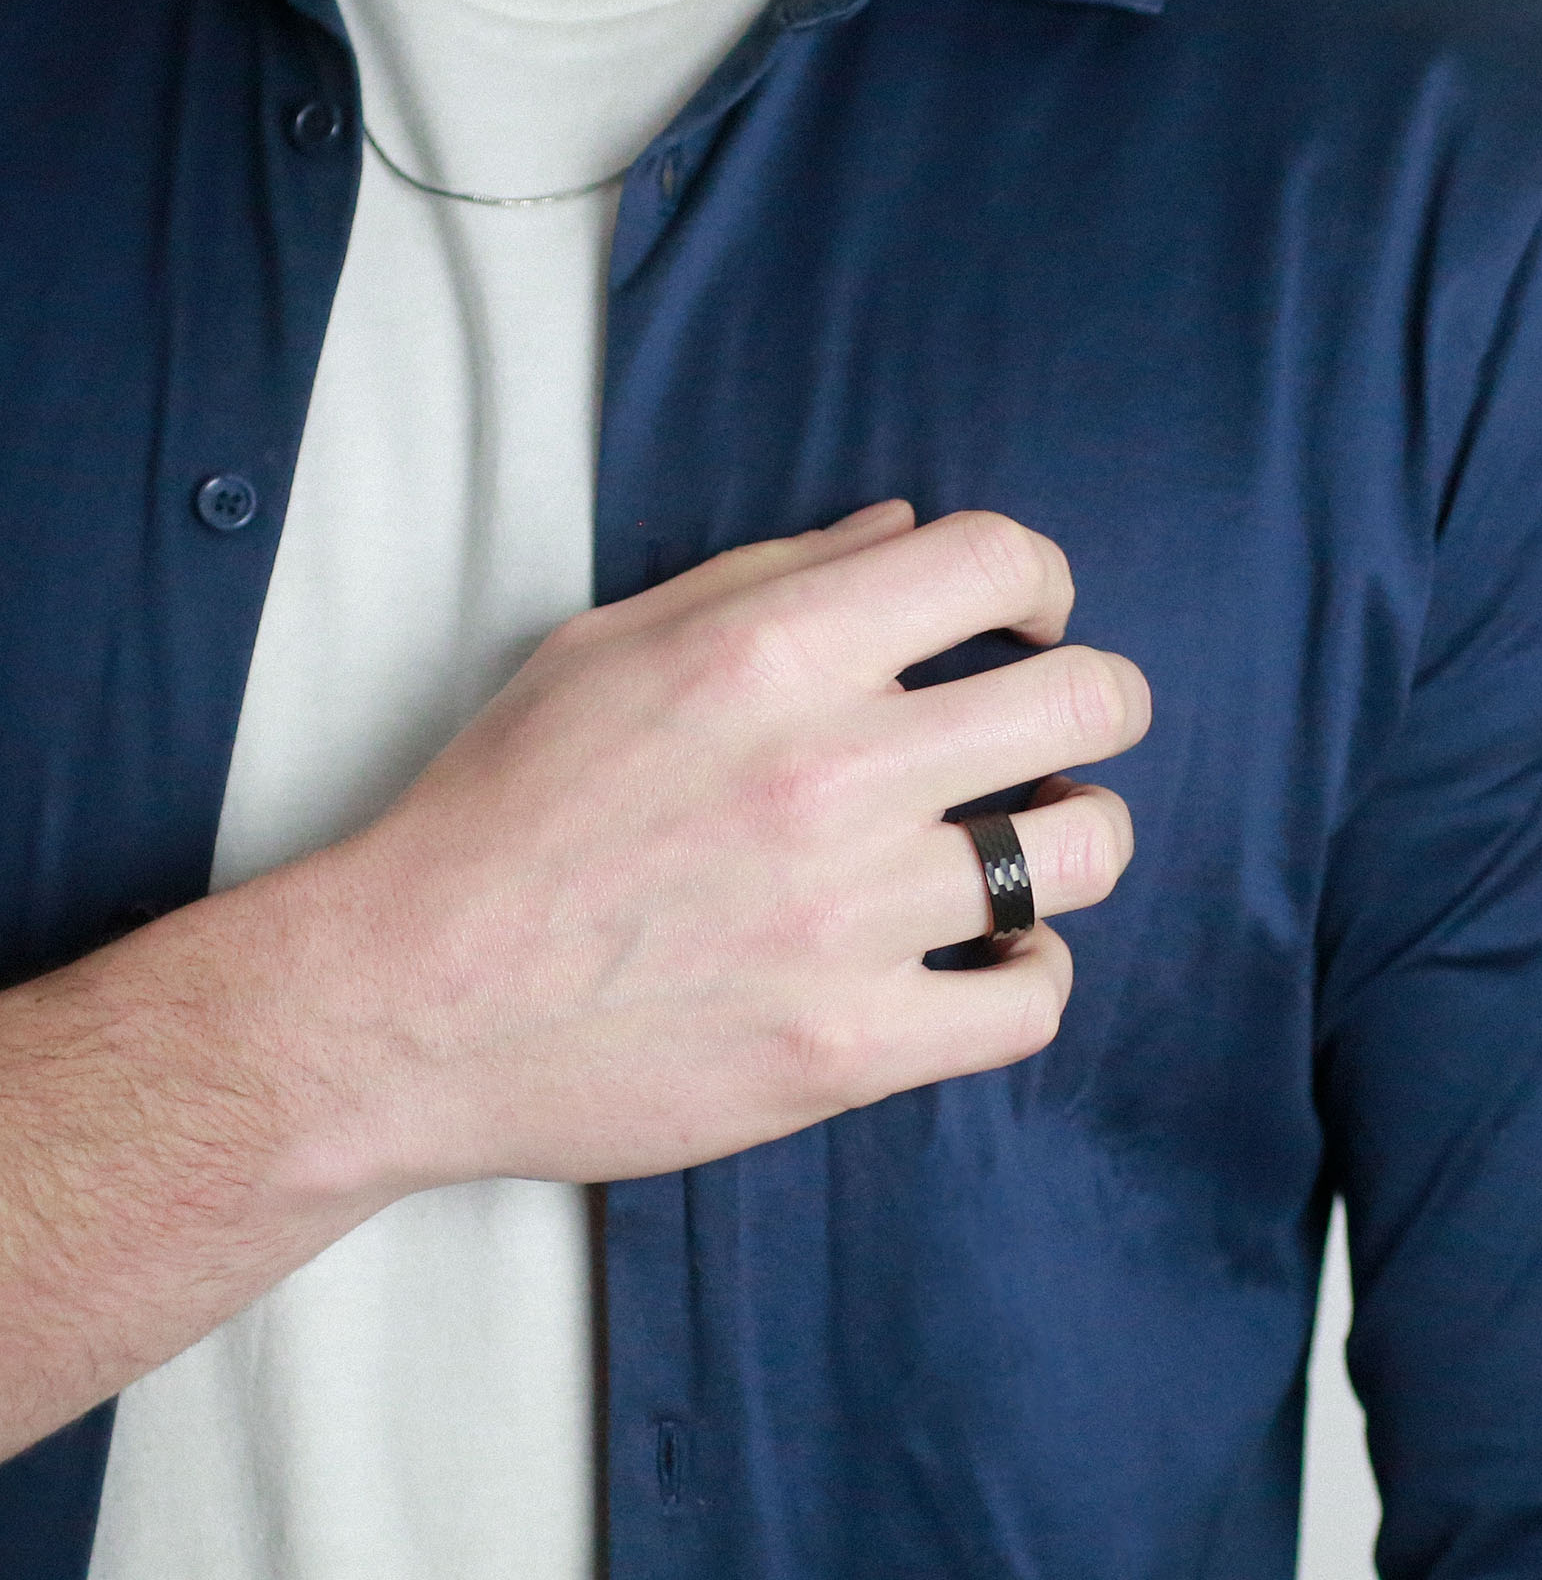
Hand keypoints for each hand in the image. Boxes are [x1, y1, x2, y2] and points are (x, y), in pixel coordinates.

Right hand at [290, 502, 1149, 1199]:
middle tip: (1056, 733)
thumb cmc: (503, 810)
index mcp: (771, 653)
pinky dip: (1033, 974)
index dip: (1040, 578)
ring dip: (1076, 837)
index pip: (994, 557)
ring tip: (1026, 844)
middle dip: (1096, 702)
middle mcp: (831, 771)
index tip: (1025, 619)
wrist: (407, 1003)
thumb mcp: (611, 646)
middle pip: (1087, 700)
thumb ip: (774, 577)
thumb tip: (905, 533)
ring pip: (1084, 853)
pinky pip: (1032, 1003)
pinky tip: (992, 957)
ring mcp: (849, 918)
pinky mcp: (848, 1045)